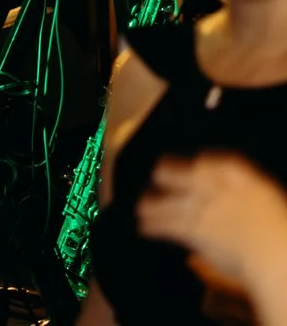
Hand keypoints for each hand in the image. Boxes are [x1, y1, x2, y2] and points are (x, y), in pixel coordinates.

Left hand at [136, 153, 286, 298]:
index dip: (202, 164)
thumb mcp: (270, 204)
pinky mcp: (191, 227)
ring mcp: (201, 205)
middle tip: (157, 174)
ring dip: (152, 205)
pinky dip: (153, 226)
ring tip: (141, 208)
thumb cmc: (282, 234)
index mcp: (241, 178)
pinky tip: (145, 228)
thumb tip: (245, 203)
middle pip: (181, 172)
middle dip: (167, 172)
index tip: (196, 165)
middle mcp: (215, 186)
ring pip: (167, 201)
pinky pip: (165, 225)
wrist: (275, 252)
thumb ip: (252, 198)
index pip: (216, 162)